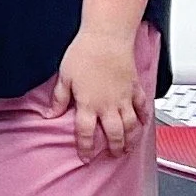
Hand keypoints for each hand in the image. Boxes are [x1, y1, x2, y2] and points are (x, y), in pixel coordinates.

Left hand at [52, 24, 146, 160]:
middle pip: (114, 134)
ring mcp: (125, 98)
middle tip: (114, 156)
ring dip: (131, 139)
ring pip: (131, 126)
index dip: (86, 148)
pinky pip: (143, 107)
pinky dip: (145, 117)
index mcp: (88, 104)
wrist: (106, 37)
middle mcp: (108, 105)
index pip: (86, 133)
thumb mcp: (64, 77)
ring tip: (129, 147)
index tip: (86, 157)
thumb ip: (58, 99)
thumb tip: (50, 114)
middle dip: (114, 148)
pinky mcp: (136, 88)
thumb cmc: (83, 53)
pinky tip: (144, 124)